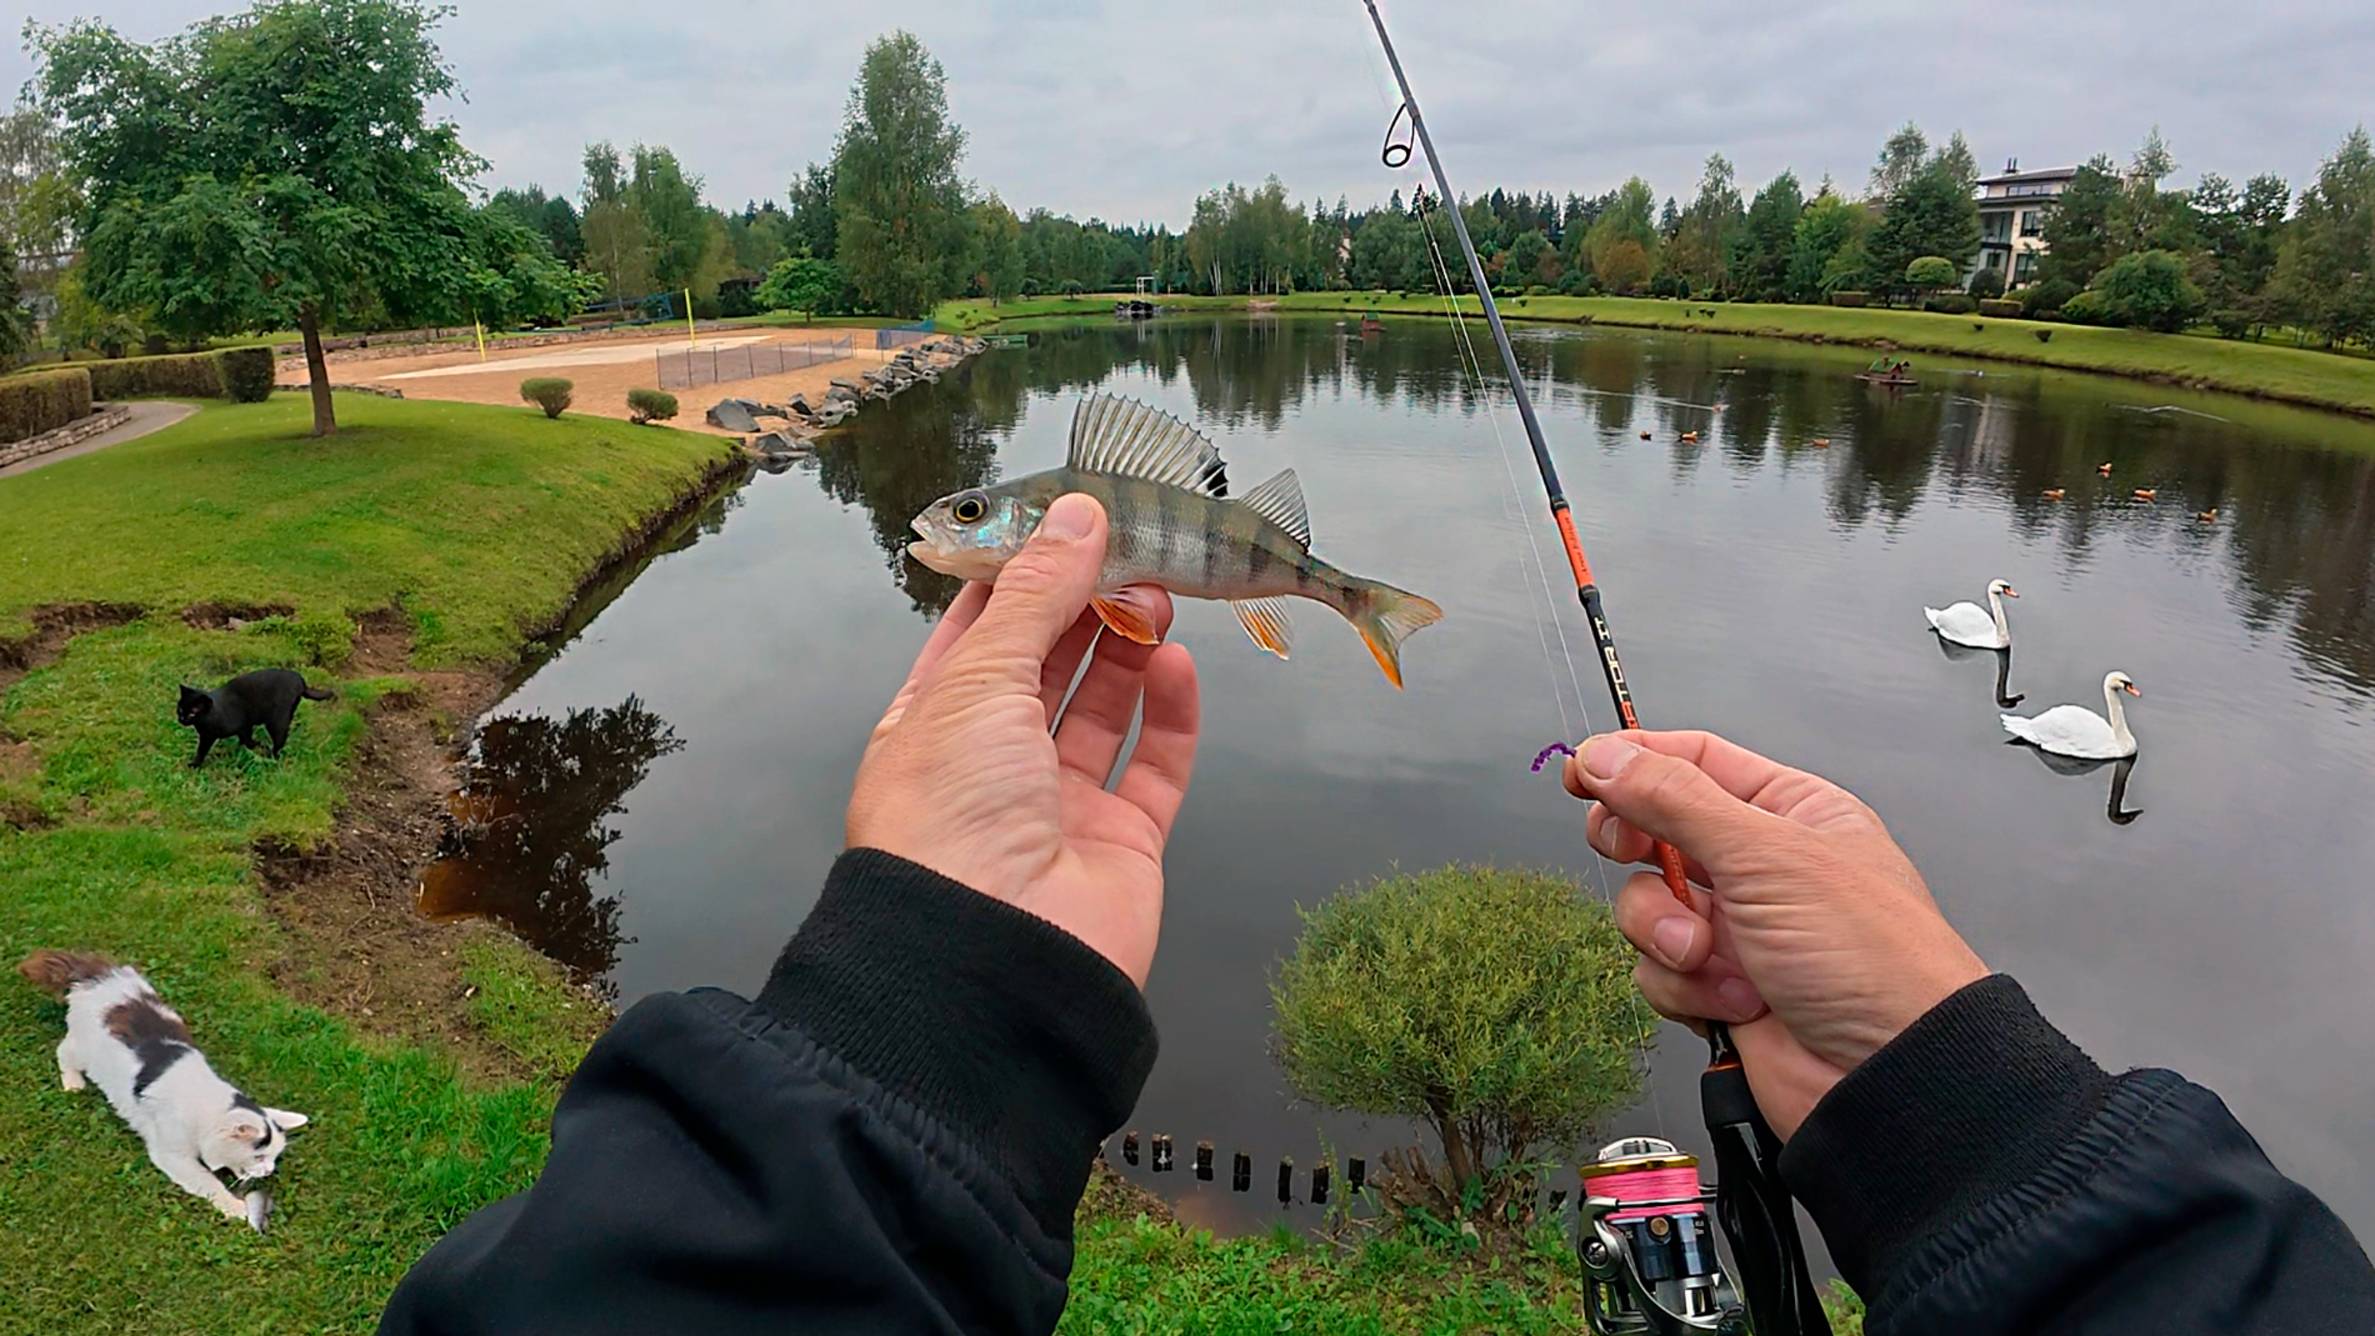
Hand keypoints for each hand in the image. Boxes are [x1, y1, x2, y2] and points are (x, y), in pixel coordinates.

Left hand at [846, 493, 1199, 986]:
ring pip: (1104, 709)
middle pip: (1048, 665)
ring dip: (1131, 647)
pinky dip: (1173, 713)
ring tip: (1161, 593)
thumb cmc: (952, 814)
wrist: (992, 957)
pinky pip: (1155, 765)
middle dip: (1087, 604)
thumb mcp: (981, 679)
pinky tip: (1180, 663)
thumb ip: (1038, 593)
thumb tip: (1077, 513)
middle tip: (1131, 550)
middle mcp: (992, 765)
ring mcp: (1058, 807)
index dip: (1021, 577)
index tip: (1066, 522)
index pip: (978, 634)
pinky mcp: (1123, 842)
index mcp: (933, 726)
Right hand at [1564, 730, 1987, 1135]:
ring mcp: (1738, 930)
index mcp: (1790, 812)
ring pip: (1647, 906)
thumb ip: (1674, 800)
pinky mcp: (1719, 988)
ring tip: (1709, 954)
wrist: (1887, 1074)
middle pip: (1657, 832)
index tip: (1581, 768)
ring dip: (1665, 932)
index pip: (1695, 762)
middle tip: (1628, 849)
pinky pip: (1657, 970)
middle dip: (1636, 848)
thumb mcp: (1766, 856)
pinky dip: (1684, 986)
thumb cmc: (1871, 957)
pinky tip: (1735, 999)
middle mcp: (1761, 867)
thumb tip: (1607, 756)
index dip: (1633, 761)